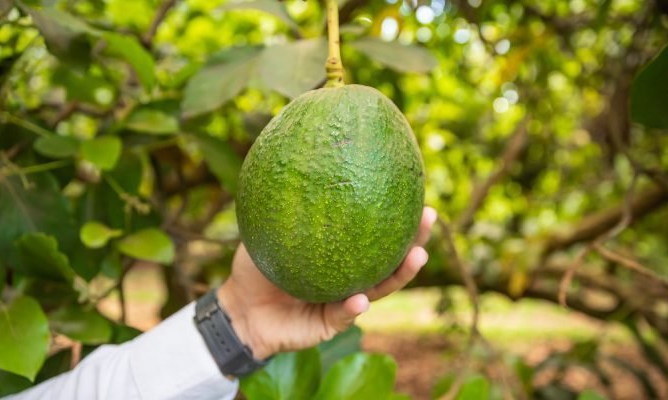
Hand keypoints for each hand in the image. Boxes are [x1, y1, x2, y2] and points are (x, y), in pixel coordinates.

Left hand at [217, 207, 436, 359]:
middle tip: (428, 217)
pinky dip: (354, 308)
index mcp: (342, 253)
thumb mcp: (268, 230)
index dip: (398, 215)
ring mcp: (345, 302)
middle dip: (414, 239)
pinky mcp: (331, 325)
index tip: (416, 191)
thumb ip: (284, 203)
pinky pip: (345, 316)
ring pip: (381, 289)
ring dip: (401, 274)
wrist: (238, 312)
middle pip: (391, 257)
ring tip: (417, 257)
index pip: (376, 232)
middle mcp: (350, 275)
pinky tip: (361, 299)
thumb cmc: (255, 269)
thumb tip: (296, 158)